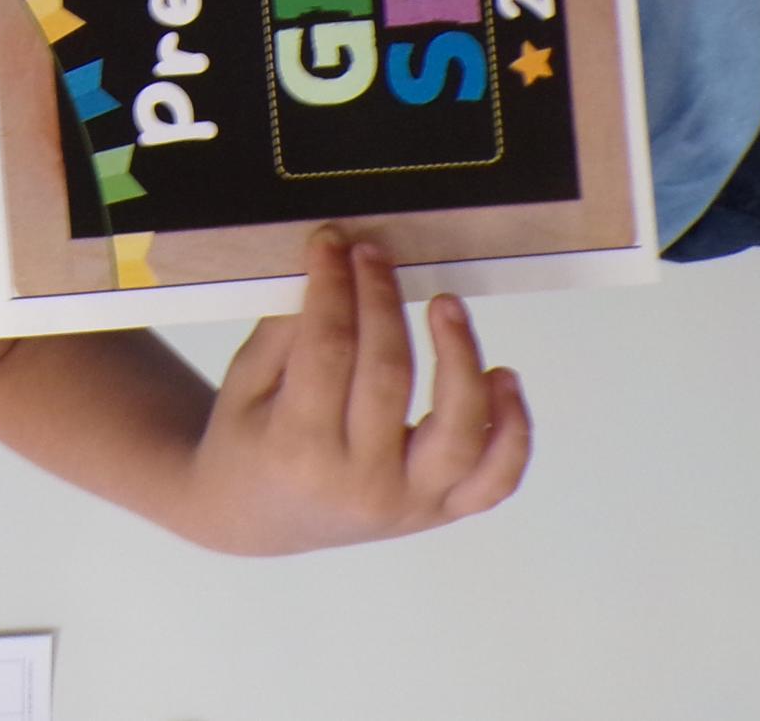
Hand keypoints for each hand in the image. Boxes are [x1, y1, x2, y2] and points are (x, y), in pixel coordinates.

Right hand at [177, 228, 528, 555]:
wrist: (255, 517)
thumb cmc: (247, 441)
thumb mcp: (245, 383)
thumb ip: (285, 330)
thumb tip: (335, 266)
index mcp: (297, 452)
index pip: (328, 349)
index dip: (334, 286)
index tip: (333, 242)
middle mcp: (360, 485)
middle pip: (388, 374)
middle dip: (382, 300)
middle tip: (373, 254)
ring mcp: (409, 505)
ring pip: (459, 430)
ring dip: (460, 356)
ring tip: (446, 303)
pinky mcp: (440, 512)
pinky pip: (496, 478)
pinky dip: (514, 430)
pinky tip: (503, 376)